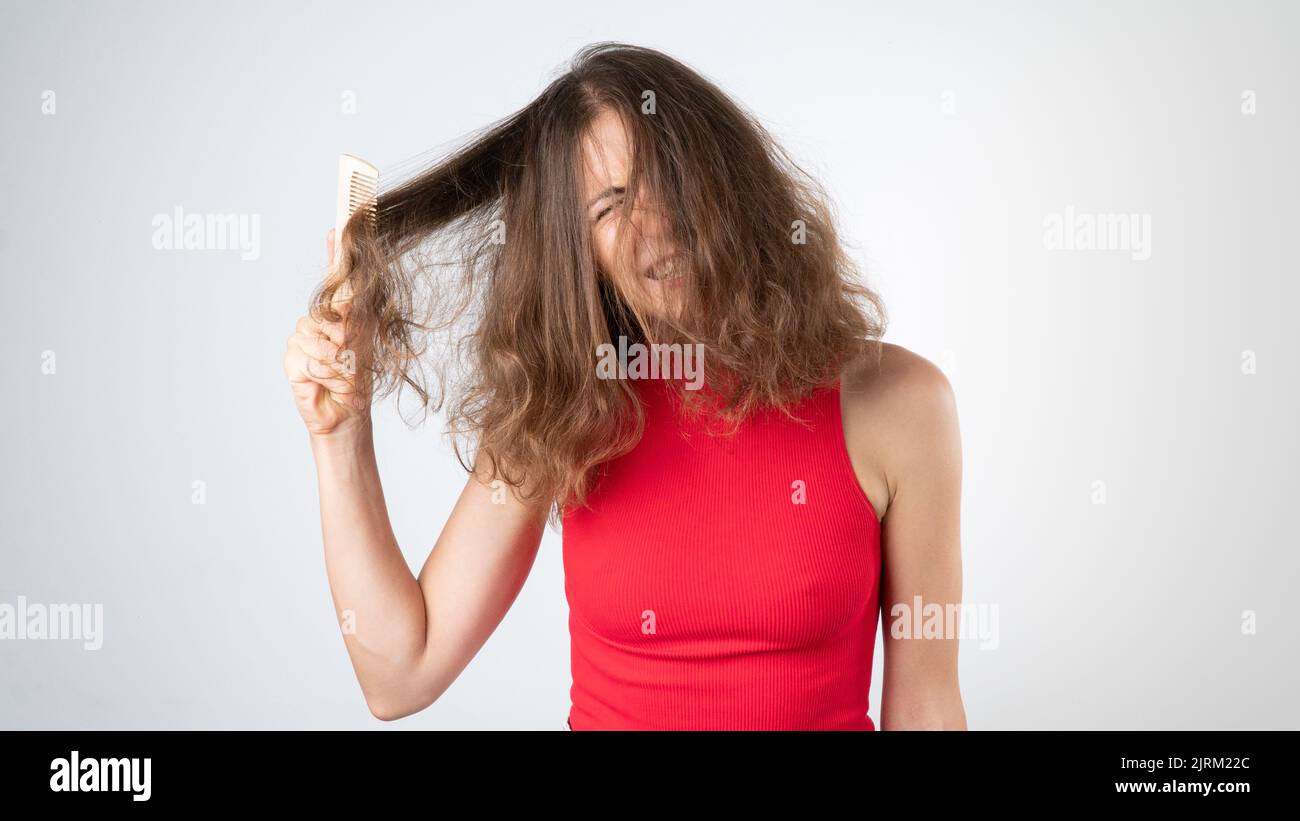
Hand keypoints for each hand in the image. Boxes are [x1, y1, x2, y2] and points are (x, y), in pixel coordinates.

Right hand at [283, 229, 372, 437]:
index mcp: (340, 314)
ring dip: (338, 362)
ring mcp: (302, 338)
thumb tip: (347, 298)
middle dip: (346, 340)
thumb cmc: (359, 378)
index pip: (336, 278)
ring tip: (344, 375)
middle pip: (328, 313)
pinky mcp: (291, 357)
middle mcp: (318, 321)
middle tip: (354, 361)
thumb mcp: (364, 345)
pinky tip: (327, 382)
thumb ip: (354, 319)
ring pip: (317, 337)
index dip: (335, 251)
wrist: (348, 411)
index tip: (338, 228)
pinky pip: (307, 356)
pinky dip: (324, 373)